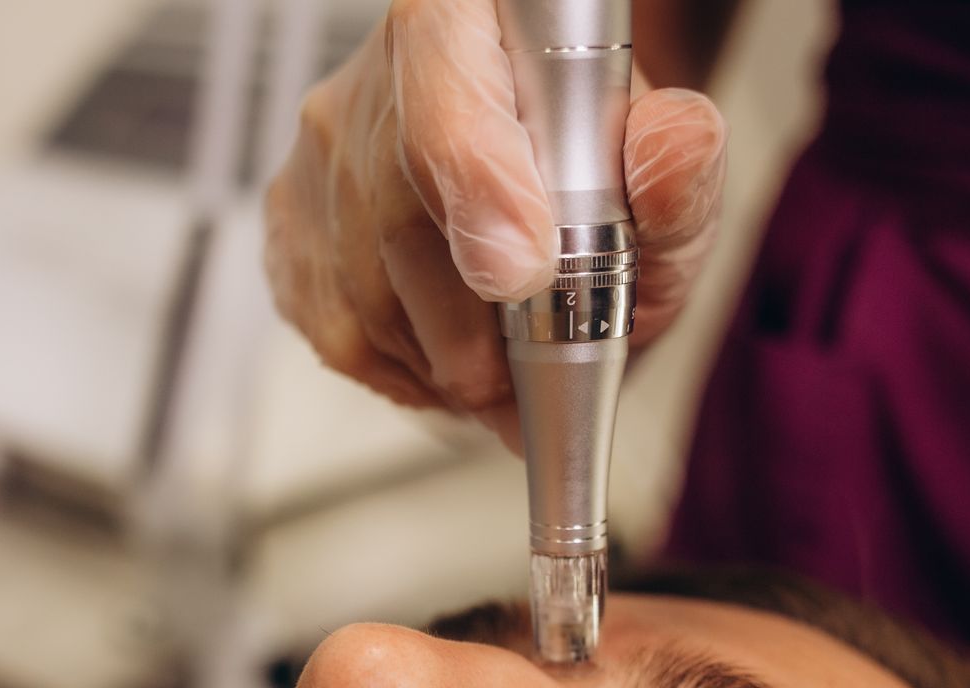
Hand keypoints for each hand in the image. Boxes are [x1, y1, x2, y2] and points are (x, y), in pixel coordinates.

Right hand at [263, 0, 726, 450]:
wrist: (535, 162)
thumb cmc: (591, 157)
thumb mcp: (660, 161)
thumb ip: (678, 158)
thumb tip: (671, 152)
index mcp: (468, 24)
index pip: (450, 111)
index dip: (482, 199)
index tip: (522, 276)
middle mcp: (378, 86)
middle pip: (405, 230)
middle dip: (483, 327)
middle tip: (546, 361)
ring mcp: (322, 160)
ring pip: (370, 302)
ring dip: (451, 361)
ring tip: (511, 352)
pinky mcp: (291, 229)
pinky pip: (343, 337)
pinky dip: (411, 370)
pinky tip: (456, 346)